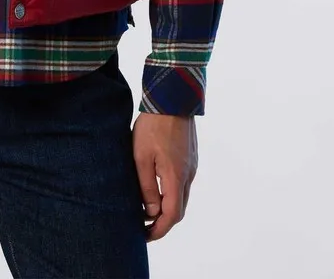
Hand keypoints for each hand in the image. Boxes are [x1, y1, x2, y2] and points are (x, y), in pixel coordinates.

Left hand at [132, 111, 197, 241]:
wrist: (172, 97)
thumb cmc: (153, 126)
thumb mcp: (141, 157)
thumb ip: (147, 187)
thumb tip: (151, 213)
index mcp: (176, 177)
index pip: (172, 215)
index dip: (159, 230)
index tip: (144, 235)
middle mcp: (188, 175)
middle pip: (179, 209)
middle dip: (163, 223)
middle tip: (144, 227)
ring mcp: (192, 165)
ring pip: (182, 196)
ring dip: (167, 207)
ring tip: (147, 209)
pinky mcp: (190, 157)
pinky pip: (183, 183)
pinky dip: (171, 193)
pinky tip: (157, 189)